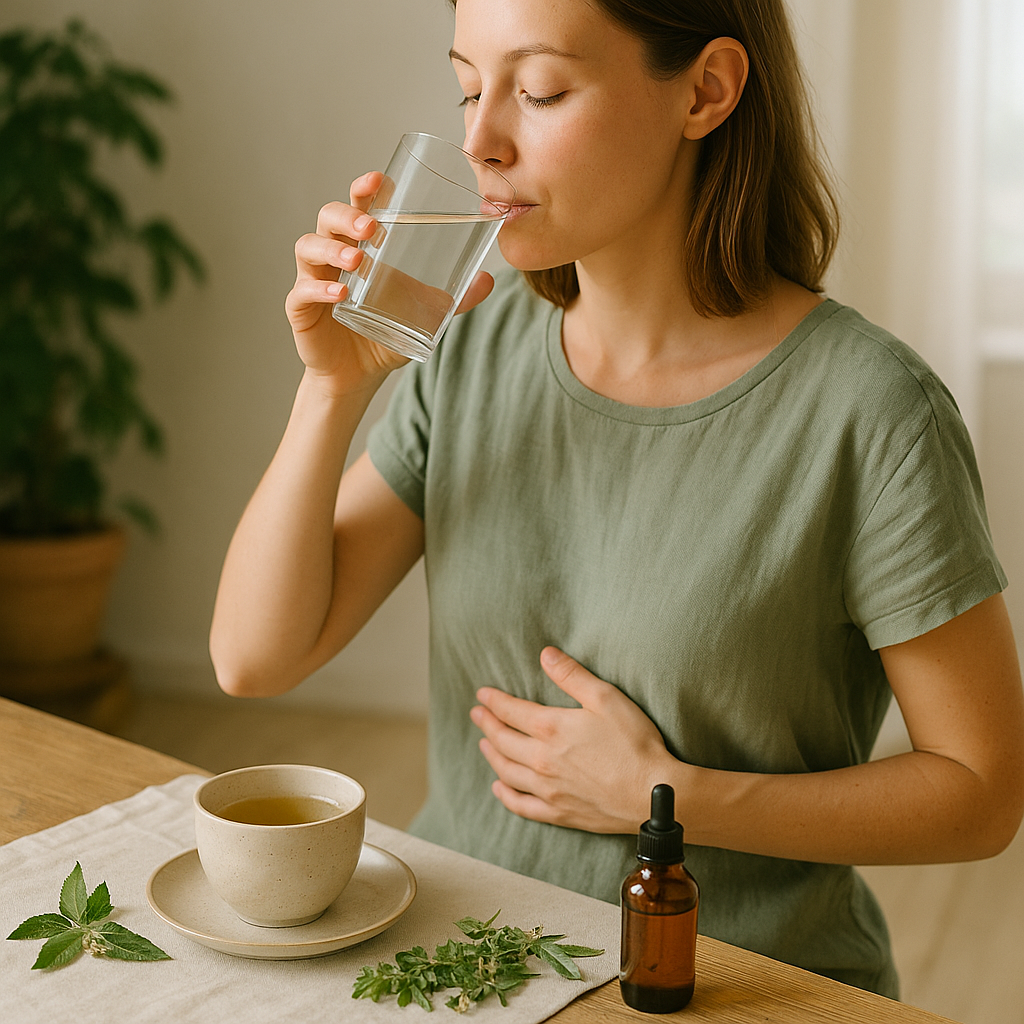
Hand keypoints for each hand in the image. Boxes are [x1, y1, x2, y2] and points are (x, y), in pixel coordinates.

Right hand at [286, 171, 494, 392]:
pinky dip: (321, 290)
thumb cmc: (385, 333)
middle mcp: (333, 256)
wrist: (358, 375)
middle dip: (348, 216)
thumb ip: (455, 299)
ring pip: (309, 247)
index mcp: (361, 246)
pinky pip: (303, 291)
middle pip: (328, 218)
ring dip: (333, 249)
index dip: (364, 190)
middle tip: (373, 229)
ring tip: (357, 261)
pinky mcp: (301, 309)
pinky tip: (340, 295)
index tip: (379, 181)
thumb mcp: (424, 313)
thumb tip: (488, 280)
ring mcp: (314, 279)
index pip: (357, 206)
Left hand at [470, 647, 678, 832]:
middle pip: (503, 740)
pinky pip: (521, 805)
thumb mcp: (606, 698)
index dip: (494, 701)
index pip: (511, 711)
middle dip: (487, 725)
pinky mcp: (559, 813)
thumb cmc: (634, 742)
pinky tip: (499, 787)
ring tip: (484, 744)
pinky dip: (505, 795)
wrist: (653, 793)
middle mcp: (542, 760)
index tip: (481, 694)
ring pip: (507, 771)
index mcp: (551, 728)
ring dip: (492, 755)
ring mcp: (548, 789)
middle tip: (477, 714)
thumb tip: (545, 654)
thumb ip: (572, 675)